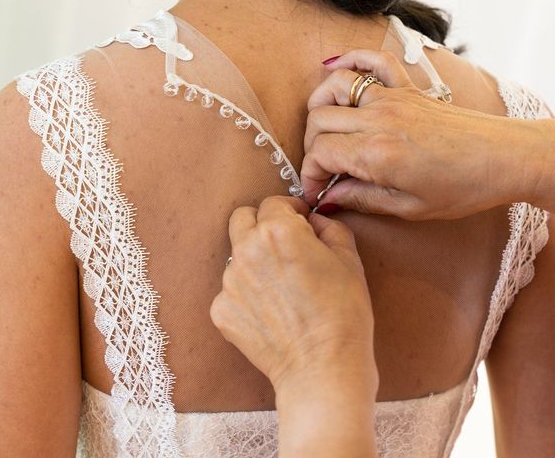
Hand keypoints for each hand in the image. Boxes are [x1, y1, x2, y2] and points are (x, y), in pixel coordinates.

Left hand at [211, 196, 376, 393]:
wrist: (321, 368)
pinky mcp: (220, 310)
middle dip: (261, 224)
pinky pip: (231, 291)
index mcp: (278, 231)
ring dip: (255, 261)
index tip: (300, 221)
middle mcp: (246, 250)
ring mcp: (229, 282)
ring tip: (281, 288)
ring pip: (236, 257)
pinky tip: (271, 312)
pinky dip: (247, 295)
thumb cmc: (342, 315)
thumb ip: (329, 228)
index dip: (290, 210)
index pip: (273, 202)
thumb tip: (314, 221)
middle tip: (283, 243)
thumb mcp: (349, 260)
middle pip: (242, 219)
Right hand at [301, 49, 554, 218]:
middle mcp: (379, 119)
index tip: (318, 191)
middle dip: (311, 147)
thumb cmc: (463, 186)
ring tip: (326, 129)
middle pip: (319, 120)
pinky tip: (340, 71)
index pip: (319, 154)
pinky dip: (352, 61)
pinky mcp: (407, 88)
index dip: (311, 175)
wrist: (504, 158)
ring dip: (321, 106)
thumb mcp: (408, 207)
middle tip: (324, 168)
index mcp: (377, 153)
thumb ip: (361, 199)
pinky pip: (374, 61)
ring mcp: (392, 98)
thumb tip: (330, 198)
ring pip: (335, 87)